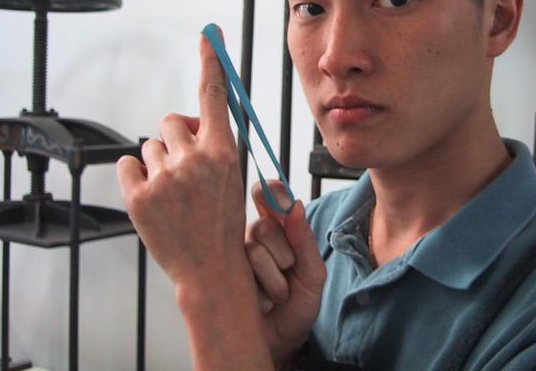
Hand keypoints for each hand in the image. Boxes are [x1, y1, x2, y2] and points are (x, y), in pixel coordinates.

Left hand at [116, 31, 245, 287]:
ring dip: (158, 161)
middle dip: (175, 138)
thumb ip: (213, 143)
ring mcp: (164, 178)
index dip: (211, 62)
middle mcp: (194, 160)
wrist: (209, 268)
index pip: (214, 96)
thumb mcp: (232, 176)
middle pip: (171, 121)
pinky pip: (128, 163)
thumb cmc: (222, 221)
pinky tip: (153, 196)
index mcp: (224, 152)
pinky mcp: (138, 196)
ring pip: (149, 145)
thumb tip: (190, 118)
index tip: (209, 36)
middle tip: (185, 167)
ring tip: (173, 192)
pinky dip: (136, 175)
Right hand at [246, 180, 326, 367]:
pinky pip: (244, 273)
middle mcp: (253, 239)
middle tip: (289, 272)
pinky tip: (261, 303)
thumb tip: (296, 205)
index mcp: (277, 229)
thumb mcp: (312, 273)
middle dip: (284, 253)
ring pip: (254, 251)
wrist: (282, 343)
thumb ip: (305, 240)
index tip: (279, 197)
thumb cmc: (298, 305)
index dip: (272, 191)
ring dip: (274, 279)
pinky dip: (262, 292)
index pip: (267, 196)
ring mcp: (235, 258)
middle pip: (263, 226)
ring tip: (277, 295)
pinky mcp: (223, 277)